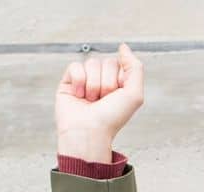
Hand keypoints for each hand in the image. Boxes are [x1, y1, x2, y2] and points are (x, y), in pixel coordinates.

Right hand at [54, 41, 143, 160]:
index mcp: (118, 84)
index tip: (117, 96)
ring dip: (93, 85)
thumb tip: (123, 47)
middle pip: (105, 62)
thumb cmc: (111, 119)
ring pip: (91, 63)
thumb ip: (135, 68)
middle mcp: (102, 81)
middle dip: (106, 83)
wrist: (89, 133)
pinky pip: (75, 66)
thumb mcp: (134, 95)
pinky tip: (79, 96)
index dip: (119, 79)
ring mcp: (85, 80)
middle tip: (103, 101)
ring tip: (91, 101)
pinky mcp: (69, 81)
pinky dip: (79, 81)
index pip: (119, 63)